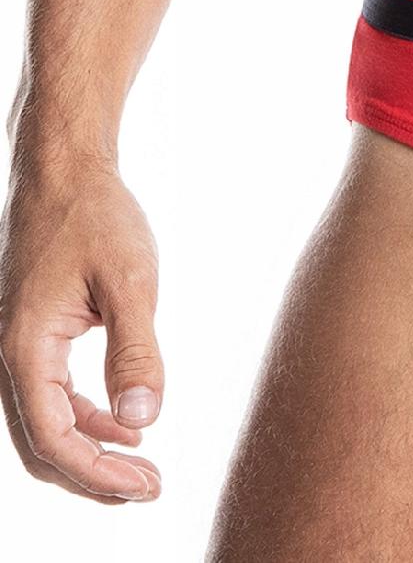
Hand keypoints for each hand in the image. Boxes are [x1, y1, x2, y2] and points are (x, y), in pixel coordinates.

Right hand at [0, 157, 165, 500]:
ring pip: (45, 424)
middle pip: (42, 444)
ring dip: (92, 450)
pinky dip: (88, 418)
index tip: (147, 486)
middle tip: (150, 489)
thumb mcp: (131, 280)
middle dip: (93, 475)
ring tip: (144, 469)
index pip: (54, 438)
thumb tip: (144, 421)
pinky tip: (128, 425)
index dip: (97, 473)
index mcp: (26, 350)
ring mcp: (19, 348)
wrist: (65, 173)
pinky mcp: (35, 337)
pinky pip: (53, 396)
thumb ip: (137, 351)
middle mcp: (12, 357)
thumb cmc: (97, 218)